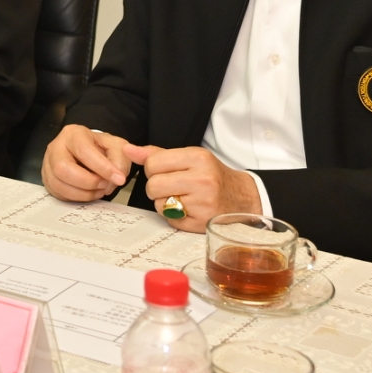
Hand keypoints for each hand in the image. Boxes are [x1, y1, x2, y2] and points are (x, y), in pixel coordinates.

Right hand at [42, 124, 133, 201]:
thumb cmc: (99, 148)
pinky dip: (76, 198)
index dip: (102, 168)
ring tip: (98, 190)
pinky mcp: (47, 179)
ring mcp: (48, 164)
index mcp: (73, 134)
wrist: (87, 151)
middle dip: (88, 182)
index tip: (119, 179)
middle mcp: (56, 147)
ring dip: (83, 193)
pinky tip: (88, 193)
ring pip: (59, 184)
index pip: (84, 151)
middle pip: (63, 168)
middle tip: (104, 185)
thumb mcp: (116, 146)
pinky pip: (58, 194)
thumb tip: (115, 178)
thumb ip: (119, 159)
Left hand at [126, 144, 261, 230]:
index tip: (164, 172)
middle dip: (156, 188)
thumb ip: (156, 154)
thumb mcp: (189, 157)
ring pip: (159, 204)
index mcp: (197, 158)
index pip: (153, 164)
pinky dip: (174, 216)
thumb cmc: (212, 175)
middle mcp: (202, 179)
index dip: (153, 169)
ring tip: (181, 197)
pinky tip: (189, 209)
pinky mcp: (203, 223)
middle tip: (171, 186)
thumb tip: (128, 150)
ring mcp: (204, 203)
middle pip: (153, 186)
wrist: (243, 197)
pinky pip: (171, 220)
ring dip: (164, 202)